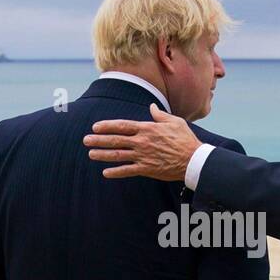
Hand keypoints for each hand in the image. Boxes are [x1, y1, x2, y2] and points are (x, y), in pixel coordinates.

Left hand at [84, 103, 199, 180]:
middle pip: (115, 140)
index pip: (122, 125)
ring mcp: (143, 156)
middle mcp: (141, 142)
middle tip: (86, 140)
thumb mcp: (174, 122)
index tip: (95, 127)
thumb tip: (151, 107)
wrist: (193, 159)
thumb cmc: (185, 139)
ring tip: (91, 154)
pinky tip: (105, 173)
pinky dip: (116, 172)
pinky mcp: (146, 169)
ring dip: (102, 155)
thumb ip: (160, 115)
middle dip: (99, 140)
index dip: (107, 126)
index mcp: (147, 128)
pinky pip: (127, 170)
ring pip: (118, 155)